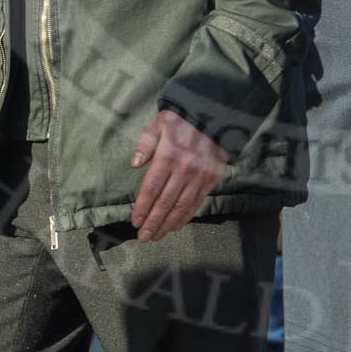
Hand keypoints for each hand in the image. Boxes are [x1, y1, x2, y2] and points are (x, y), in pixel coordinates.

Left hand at [129, 110, 227, 242]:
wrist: (215, 113)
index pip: (151, 189)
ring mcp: (199, 177)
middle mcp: (183, 170)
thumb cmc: (182, 118)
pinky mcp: (211, 179)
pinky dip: (186, 217)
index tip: (135, 221)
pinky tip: (176, 226)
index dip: (142, 208)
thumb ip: (146, 143)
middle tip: (143, 238)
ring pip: (181, 207)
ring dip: (167, 224)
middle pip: (165, 203)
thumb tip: (135, 164)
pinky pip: (196, 203)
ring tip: (157, 236)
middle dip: (152, 223)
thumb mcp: (160, 123)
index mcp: (168, 156)